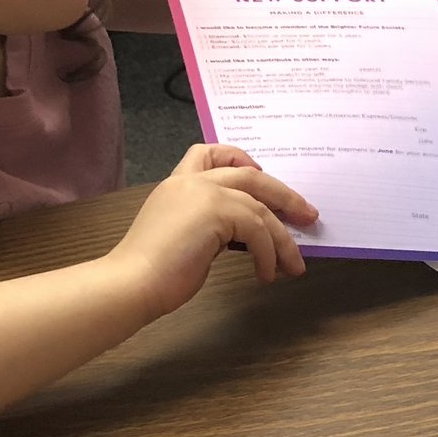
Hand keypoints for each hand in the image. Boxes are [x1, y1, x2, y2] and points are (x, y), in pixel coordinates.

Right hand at [103, 143, 318, 318]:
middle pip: (251, 176)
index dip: (239, 159)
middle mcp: (191, 182)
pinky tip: (265, 275)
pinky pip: (257, 229)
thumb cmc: (150, 273)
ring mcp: (203, 193)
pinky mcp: (216, 212)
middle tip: (307, 215)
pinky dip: (268, 254)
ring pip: (260, 207)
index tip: (260, 174)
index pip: (207, 152)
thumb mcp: (184, 238)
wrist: (130, 284)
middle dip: (284, 196)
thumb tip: (243, 235)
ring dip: (282, 239)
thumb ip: (208, 226)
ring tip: (294, 265)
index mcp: (177, 184)